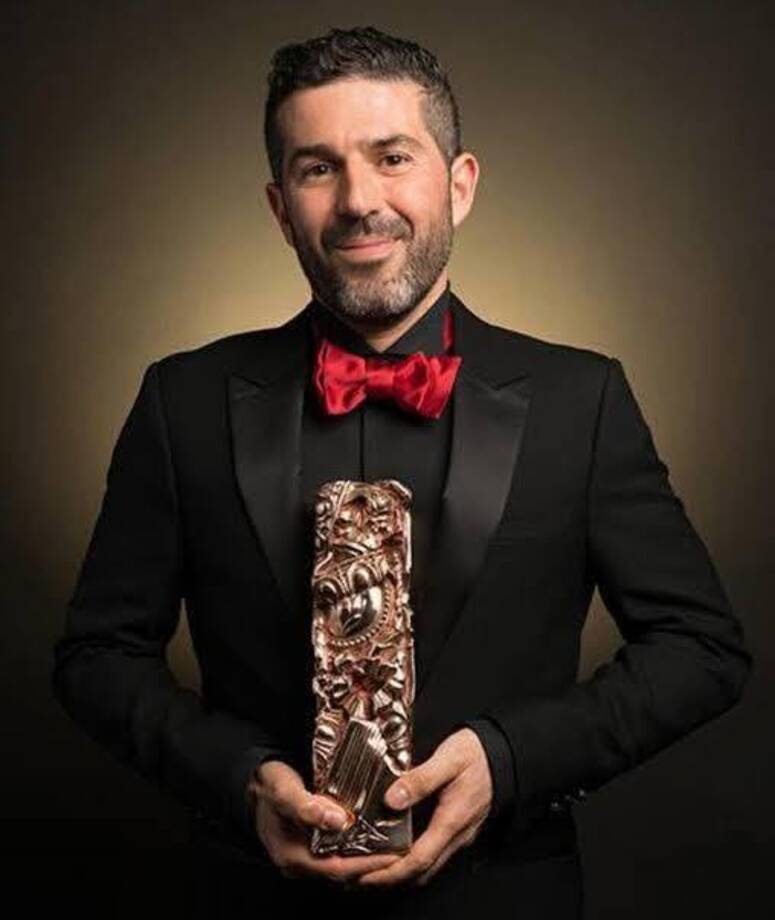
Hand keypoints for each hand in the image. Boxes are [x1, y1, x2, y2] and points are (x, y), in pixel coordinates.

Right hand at [248, 759, 400, 884]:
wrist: (252, 783)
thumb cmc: (267, 786)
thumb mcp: (284, 792)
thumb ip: (308, 807)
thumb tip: (339, 820)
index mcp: (292, 857)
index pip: (337, 869)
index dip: (366, 864)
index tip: (392, 855)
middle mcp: (299, 863)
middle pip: (342, 871)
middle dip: (371, 864)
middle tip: (400, 851)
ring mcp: (303, 857)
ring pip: (340, 862)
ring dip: (364, 856)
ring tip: (392, 845)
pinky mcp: (309, 846)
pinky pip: (335, 852)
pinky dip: (353, 846)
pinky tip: (370, 834)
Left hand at [357, 727, 492, 887]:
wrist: (504, 754)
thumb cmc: (478, 755)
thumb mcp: (449, 759)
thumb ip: (421, 779)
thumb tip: (392, 799)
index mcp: (451, 821)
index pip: (417, 860)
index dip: (388, 872)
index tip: (361, 874)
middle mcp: (455, 835)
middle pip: (417, 871)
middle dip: (385, 877)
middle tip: (354, 874)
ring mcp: (456, 834)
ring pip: (424, 865)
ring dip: (396, 871)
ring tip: (366, 865)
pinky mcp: (454, 827)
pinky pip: (430, 852)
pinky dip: (408, 857)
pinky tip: (392, 846)